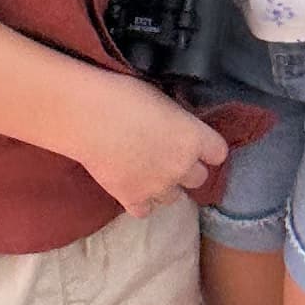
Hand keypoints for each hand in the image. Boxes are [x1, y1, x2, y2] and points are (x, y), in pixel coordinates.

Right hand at [70, 76, 229, 219]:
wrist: (86, 116)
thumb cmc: (121, 95)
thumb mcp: (160, 98)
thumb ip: (177, 120)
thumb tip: (178, 126)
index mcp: (193, 137)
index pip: (218, 152)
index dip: (206, 148)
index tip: (195, 142)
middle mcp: (182, 166)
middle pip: (199, 178)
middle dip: (185, 168)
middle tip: (165, 154)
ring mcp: (159, 187)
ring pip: (174, 197)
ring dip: (165, 186)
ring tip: (145, 170)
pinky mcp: (133, 200)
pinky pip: (146, 209)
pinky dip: (140, 201)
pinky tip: (130, 184)